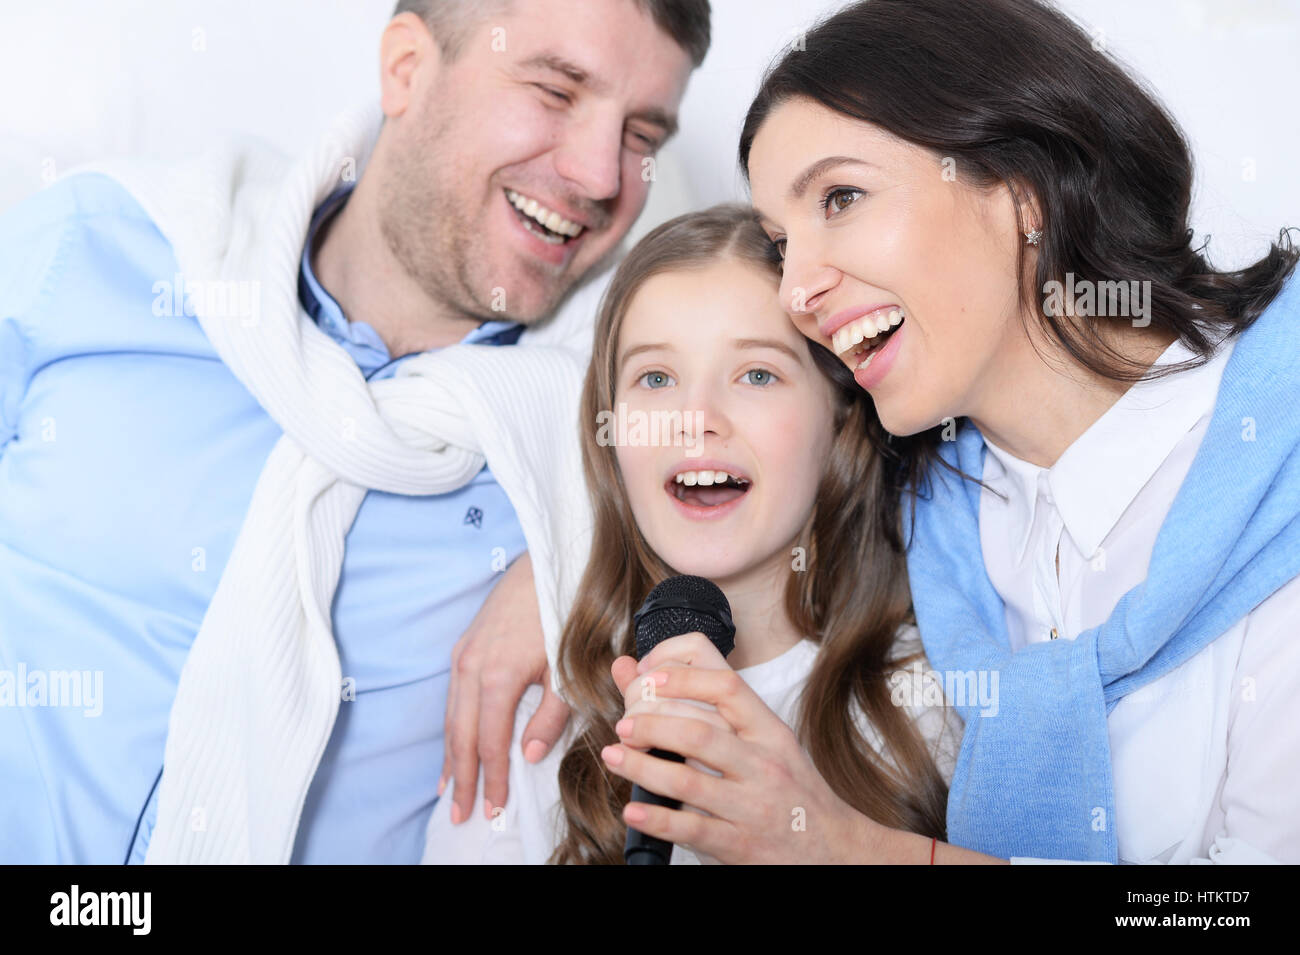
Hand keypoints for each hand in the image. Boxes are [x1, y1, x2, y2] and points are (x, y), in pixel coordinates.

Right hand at [440, 552, 569, 823]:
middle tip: (460, 814)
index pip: (490, 741)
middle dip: (461, 777)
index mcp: (497, 676)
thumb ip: (551, 714)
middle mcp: (471, 667)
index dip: (491, 777)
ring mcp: (463, 655)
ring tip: (449, 790)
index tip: (492, 808)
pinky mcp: (464, 646)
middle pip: (461, 735)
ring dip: (450, 756)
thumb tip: (528, 755)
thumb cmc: (564, 613)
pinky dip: (452, 726)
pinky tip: (454, 743)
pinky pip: (452, 697)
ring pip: (451, 717)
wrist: (547, 560)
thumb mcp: (568, 668)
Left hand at [601, 632, 871, 862]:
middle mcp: (762, 764)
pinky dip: (656, 819)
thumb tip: (631, 668)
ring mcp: (751, 806)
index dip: (683, 676)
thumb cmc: (787, 786)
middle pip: (700, 732)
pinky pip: (691, 829)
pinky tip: (632, 809)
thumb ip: (700, 705)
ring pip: (688, 781)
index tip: (649, 677)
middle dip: (652, 724)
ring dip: (641, 766)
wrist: (830, 847)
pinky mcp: (738, 844)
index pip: (727, 686)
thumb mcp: (761, 740)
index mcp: (768, 731)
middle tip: (624, 725)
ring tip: (613, 756)